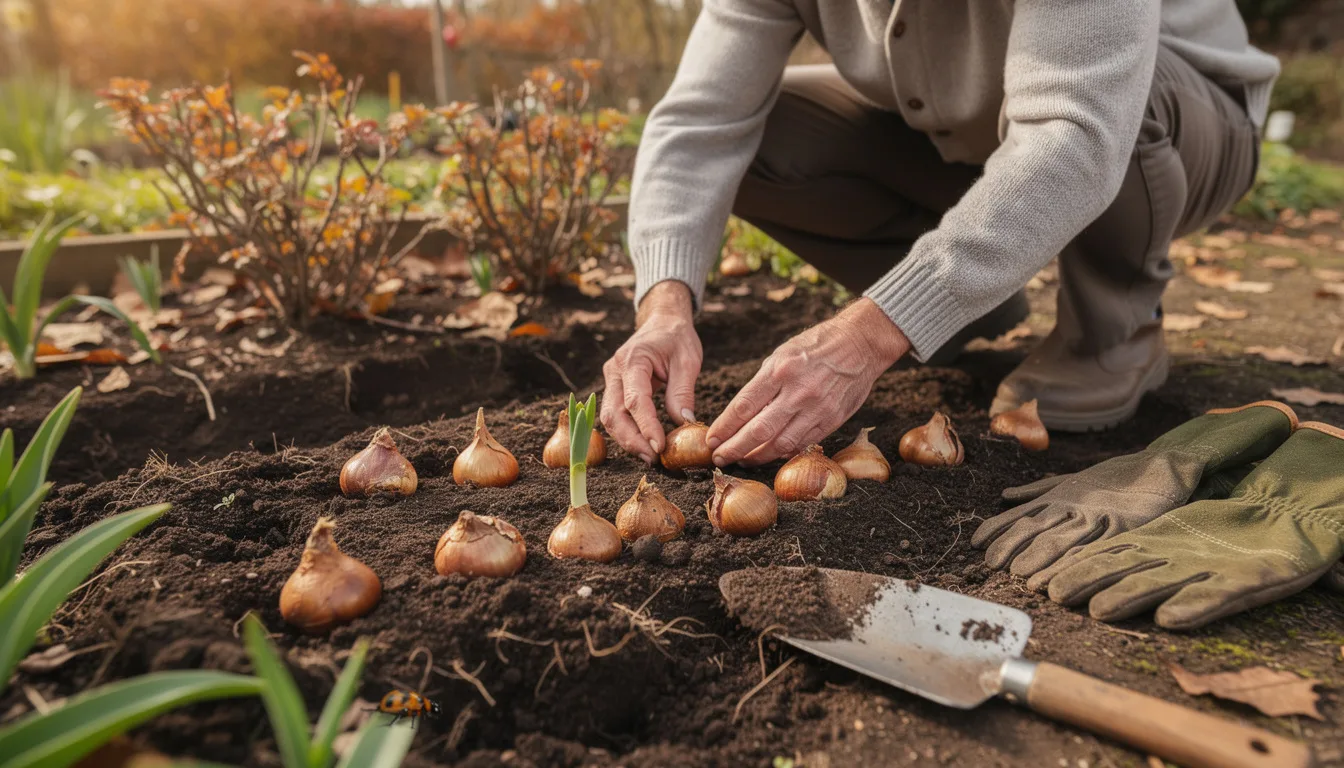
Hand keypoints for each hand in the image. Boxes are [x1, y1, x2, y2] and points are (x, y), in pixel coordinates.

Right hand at [601, 281, 702, 463]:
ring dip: (627, 440)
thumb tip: (684, 424)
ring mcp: (610, 380)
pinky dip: (628, 432)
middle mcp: (614, 371)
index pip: (635, 400)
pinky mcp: (614, 388)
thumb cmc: (676, 338)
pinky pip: (615, 415)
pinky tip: (645, 444)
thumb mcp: (688, 360)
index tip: (660, 447)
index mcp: (633, 360)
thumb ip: (683, 392)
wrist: (662, 321)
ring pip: (609, 418)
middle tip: (654, 459)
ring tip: (650, 456)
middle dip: (631, 440)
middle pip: (613, 414)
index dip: (646, 426)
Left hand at [707, 298, 909, 465]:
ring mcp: (817, 408)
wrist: (860, 344)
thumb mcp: (782, 354)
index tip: (711, 439)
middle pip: (758, 431)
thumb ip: (763, 384)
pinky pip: (802, 444)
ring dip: (757, 456)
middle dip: (734, 448)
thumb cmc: (815, 346)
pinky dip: (783, 453)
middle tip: (719, 457)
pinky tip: (769, 455)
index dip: (724, 427)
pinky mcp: (832, 420)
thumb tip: (741, 414)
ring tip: (741, 459)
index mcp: (779, 370)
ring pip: (780, 444)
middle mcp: (797, 392)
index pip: (743, 407)